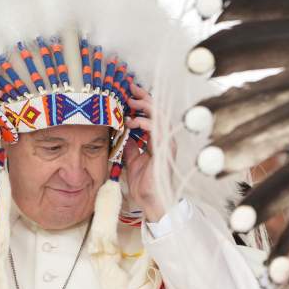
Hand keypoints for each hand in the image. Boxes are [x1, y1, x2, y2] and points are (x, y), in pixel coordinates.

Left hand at [122, 81, 162, 220]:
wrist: (150, 200)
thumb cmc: (143, 183)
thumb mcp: (131, 159)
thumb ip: (129, 144)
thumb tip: (122, 131)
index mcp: (157, 140)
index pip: (151, 116)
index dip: (142, 103)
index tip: (130, 92)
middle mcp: (164, 139)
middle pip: (158, 112)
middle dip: (145, 98)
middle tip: (131, 88)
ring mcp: (167, 144)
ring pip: (160, 117)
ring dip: (145, 107)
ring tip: (132, 102)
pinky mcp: (165, 150)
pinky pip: (157, 131)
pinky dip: (146, 123)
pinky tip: (134, 121)